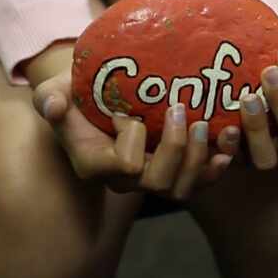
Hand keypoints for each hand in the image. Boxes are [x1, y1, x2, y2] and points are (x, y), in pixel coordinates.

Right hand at [32, 70, 237, 199]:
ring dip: (199, 158)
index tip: (127, 111)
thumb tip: (53, 105)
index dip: (131, 139)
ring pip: (181, 188)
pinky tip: (227, 146)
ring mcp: (151, 177)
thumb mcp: (57, 88)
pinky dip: (215, 167)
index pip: (122, 164)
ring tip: (207, 125)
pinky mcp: (174, 171)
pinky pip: (199, 183)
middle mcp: (124, 178)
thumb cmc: (77, 91)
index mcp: (94, 162)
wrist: (97, 96)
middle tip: (182, 111)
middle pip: (157, 182)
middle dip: (176, 148)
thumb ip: (49, 97)